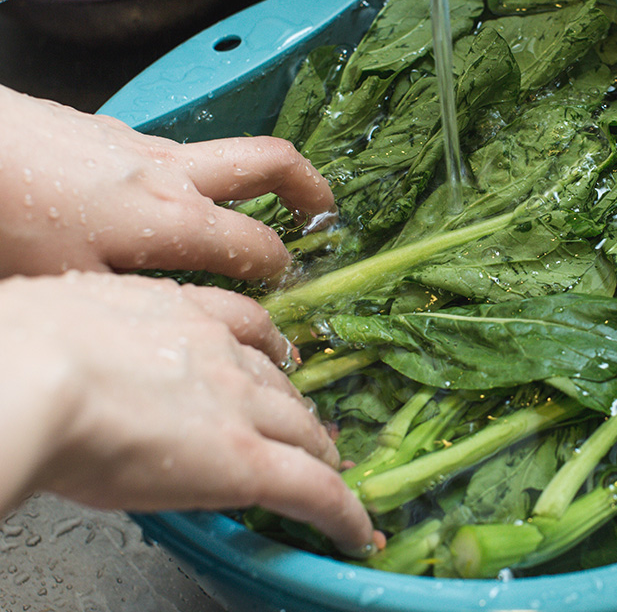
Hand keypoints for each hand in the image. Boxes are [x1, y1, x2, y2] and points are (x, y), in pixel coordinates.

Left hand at [0, 85, 334, 279]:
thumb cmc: (8, 220)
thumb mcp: (72, 289)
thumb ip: (131, 310)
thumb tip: (168, 336)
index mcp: (175, 220)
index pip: (258, 246)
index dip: (280, 274)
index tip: (286, 293)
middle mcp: (172, 174)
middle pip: (269, 163)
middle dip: (309, 188)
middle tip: (324, 215)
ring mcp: (140, 144)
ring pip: (220, 153)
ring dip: (249, 179)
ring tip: (252, 209)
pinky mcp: (104, 130)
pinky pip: (167, 150)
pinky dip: (185, 175)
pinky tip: (152, 202)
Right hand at [0, 271, 378, 555]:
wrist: (34, 375)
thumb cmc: (19, 347)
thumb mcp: (66, 319)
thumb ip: (94, 337)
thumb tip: (71, 351)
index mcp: (179, 312)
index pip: (247, 327)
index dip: (269, 350)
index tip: (279, 362)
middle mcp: (223, 353)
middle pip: (281, 384)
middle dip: (296, 408)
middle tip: (309, 429)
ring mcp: (242, 407)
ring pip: (302, 434)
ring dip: (320, 455)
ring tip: (333, 473)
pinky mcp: (250, 463)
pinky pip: (315, 492)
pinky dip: (344, 514)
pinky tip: (357, 531)